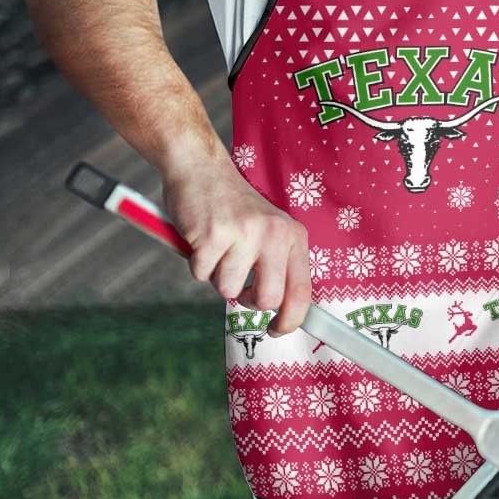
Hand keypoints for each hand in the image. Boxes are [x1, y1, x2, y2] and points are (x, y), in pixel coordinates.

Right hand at [161, 157, 311, 336]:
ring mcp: (244, 233)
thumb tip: (281, 310)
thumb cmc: (233, 208)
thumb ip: (277, 264)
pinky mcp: (213, 234)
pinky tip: (201, 240)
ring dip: (216, 276)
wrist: (201, 168)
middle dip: (247, 302)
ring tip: (218, 249)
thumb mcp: (268, 230)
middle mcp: (274, 233)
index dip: (291, 320)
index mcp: (293, 235)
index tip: (276, 330)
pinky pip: (201, 275)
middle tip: (238, 286)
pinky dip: (196, 264)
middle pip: (267, 299)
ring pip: (228, 290)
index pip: (302, 290)